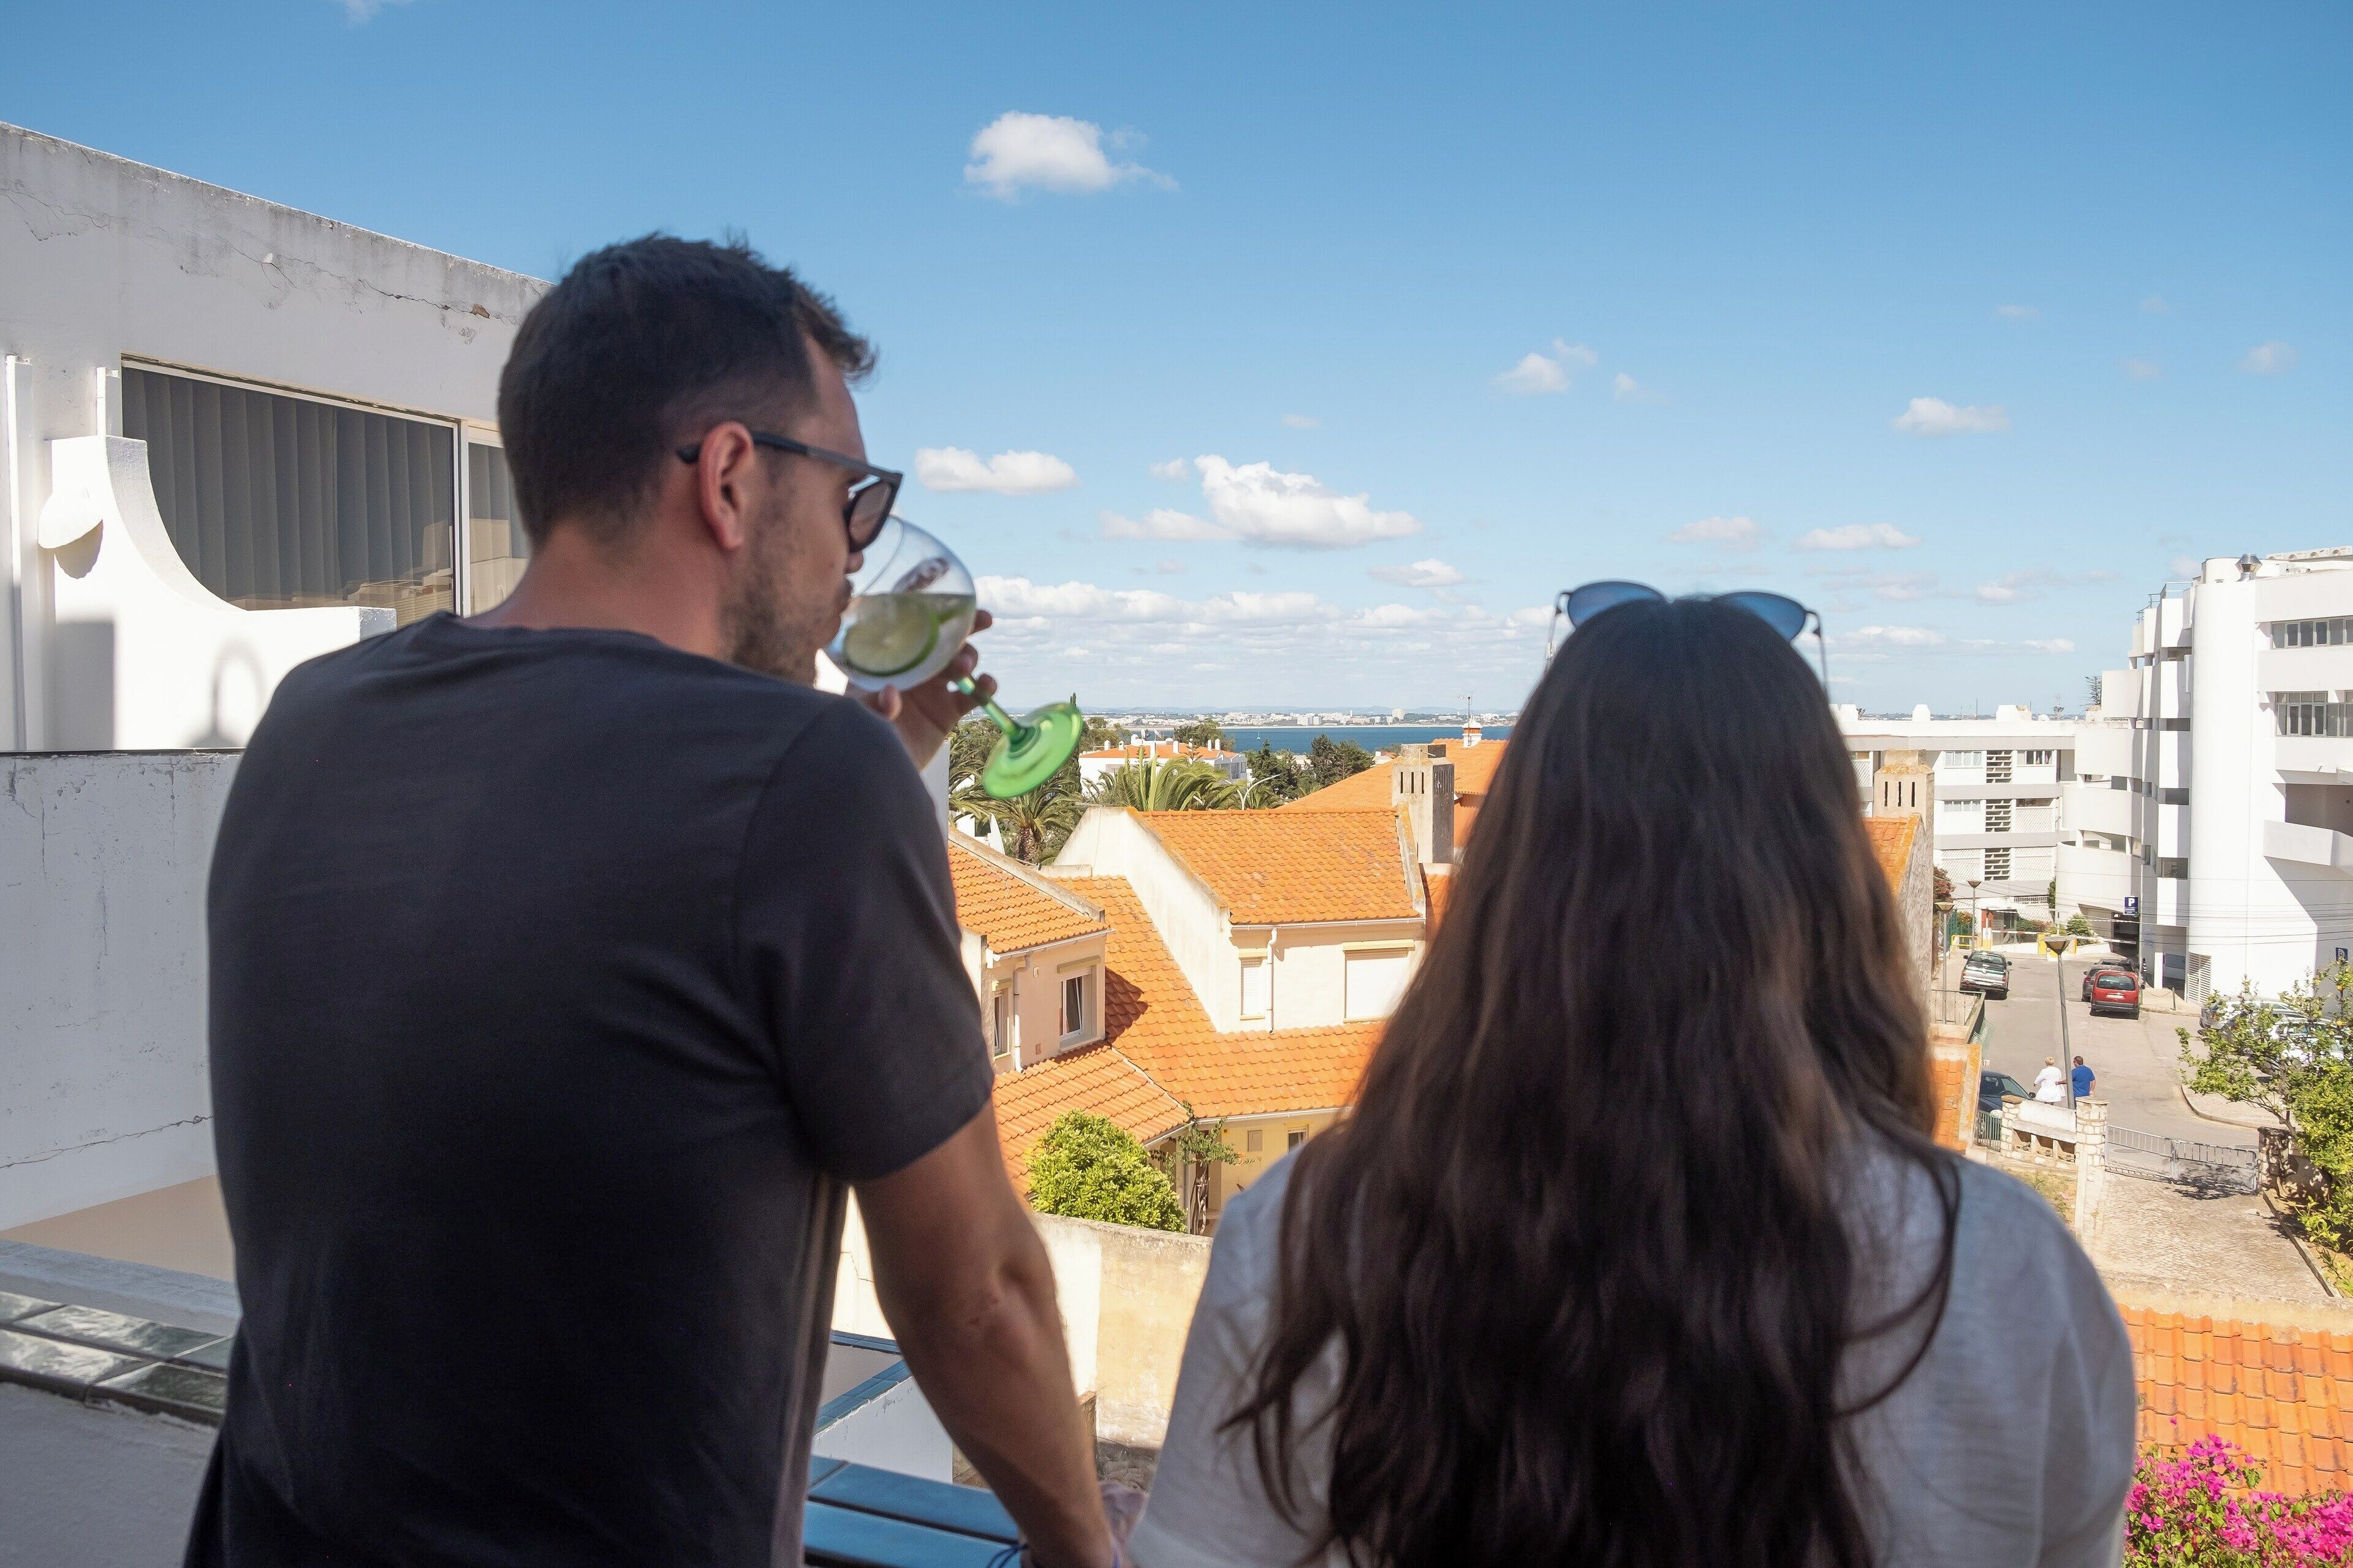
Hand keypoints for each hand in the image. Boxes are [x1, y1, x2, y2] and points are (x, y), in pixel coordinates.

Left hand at [863, 608, 996, 769]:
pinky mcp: (947, 714)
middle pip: (943, 641)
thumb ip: (875, 705)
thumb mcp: (858, 713)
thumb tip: (892, 694)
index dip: (935, 611)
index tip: (954, 601)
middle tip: (981, 622)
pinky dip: (984, 689)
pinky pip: (972, 698)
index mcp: (891, 659)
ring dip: (968, 659)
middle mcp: (914, 670)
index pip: (914, 627)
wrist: (869, 770)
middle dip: (964, 630)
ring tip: (965, 668)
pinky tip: (989, 685)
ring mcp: (932, 691)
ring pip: (959, 665)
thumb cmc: (856, 733)